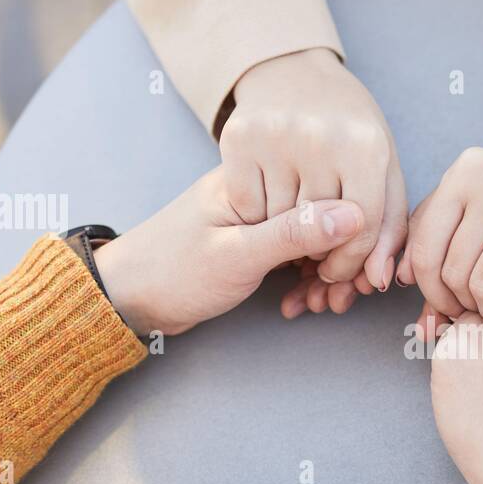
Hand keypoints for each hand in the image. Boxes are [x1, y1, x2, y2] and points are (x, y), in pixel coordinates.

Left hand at [93, 168, 362, 335]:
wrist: (127, 297)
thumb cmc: (171, 273)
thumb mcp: (237, 256)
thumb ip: (294, 233)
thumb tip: (355, 214)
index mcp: (253, 178)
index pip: (326, 193)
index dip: (352, 235)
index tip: (354, 274)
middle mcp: (261, 190)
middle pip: (327, 217)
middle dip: (342, 262)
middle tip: (336, 298)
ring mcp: (259, 216)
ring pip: (315, 240)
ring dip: (324, 275)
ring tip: (319, 304)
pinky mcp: (256, 240)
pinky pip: (297, 254)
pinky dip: (305, 279)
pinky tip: (301, 301)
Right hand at [221, 47, 405, 308]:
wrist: (290, 70)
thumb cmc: (346, 131)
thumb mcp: (379, 168)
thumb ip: (386, 228)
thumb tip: (376, 282)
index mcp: (366, 145)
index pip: (362, 230)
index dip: (350, 262)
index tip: (338, 269)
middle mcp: (321, 137)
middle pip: (319, 229)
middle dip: (316, 251)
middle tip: (312, 246)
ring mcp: (276, 135)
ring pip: (280, 222)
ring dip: (285, 234)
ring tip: (292, 218)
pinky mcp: (238, 136)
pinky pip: (248, 206)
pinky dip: (256, 215)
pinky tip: (268, 199)